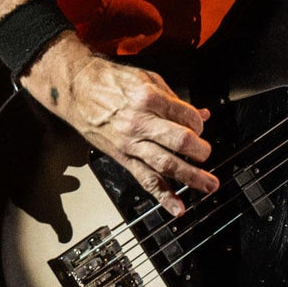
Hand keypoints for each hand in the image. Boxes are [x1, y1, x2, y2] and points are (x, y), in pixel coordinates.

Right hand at [25, 34, 216, 216]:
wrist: (78, 89)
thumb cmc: (111, 82)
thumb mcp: (148, 79)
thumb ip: (175, 100)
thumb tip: (201, 114)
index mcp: (149, 98)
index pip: (187, 117)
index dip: (199, 123)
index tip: (200, 126)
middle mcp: (140, 122)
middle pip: (180, 141)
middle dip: (201, 151)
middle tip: (207, 154)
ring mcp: (130, 143)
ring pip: (166, 164)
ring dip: (192, 177)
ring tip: (209, 185)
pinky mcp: (122, 157)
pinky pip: (145, 179)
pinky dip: (163, 196)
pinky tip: (177, 207)